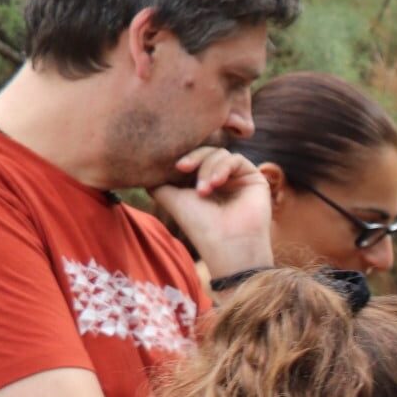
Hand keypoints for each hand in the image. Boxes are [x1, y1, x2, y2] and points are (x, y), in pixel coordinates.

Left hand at [149, 146, 272, 276]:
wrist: (226, 244)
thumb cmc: (199, 225)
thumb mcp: (170, 196)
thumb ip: (158, 178)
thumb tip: (143, 163)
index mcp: (203, 183)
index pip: (193, 158)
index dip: (184, 157)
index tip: (175, 166)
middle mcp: (222, 180)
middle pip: (206, 151)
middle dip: (194, 159)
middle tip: (182, 169)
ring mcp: (238, 179)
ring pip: (219, 153)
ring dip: (207, 168)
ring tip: (203, 191)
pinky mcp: (254, 179)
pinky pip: (236, 159)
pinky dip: (223, 167)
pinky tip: (216, 184)